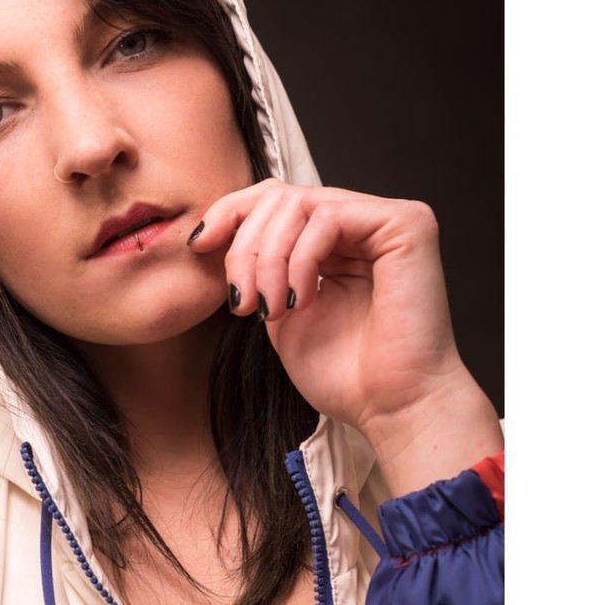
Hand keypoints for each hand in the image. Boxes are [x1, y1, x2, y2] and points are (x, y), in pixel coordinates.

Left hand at [190, 180, 501, 493]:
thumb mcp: (279, 314)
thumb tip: (215, 237)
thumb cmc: (345, 376)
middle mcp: (361, 223)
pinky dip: (300, 260)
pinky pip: (329, 217)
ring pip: (298, 203)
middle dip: (245, 248)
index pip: (274, 199)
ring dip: (268, 259)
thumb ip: (259, 272)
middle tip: (242, 301)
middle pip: (279, 196)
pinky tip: (300, 301)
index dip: (230, 213)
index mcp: (335, 242)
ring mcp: (385, 220)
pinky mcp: (407, 224)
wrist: (390, 408)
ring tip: (269, 310)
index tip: (198, 246)